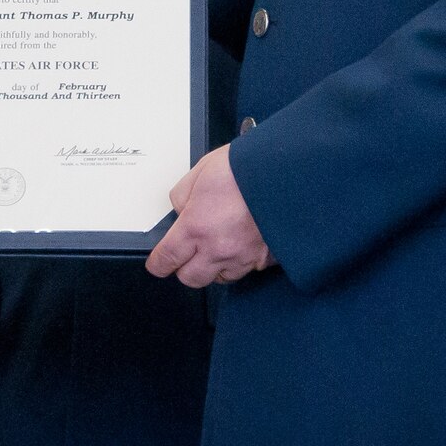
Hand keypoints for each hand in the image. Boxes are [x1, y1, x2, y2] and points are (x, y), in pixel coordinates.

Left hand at [146, 145, 270, 287]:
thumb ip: (182, 197)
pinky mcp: (266, 260)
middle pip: (190, 279)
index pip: (166, 260)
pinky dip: (241, 261)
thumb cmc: (246, 166)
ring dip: (215, 266)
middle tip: (189, 251)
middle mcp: (219, 248)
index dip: (158, 263)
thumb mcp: (201, 171)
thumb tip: (181, 213)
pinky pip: (247, 270)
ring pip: (220, 278)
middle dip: (185, 267)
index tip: (158, 263)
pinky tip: (243, 242)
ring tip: (220, 243)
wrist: (288, 170)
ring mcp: (245, 258)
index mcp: (196, 227)